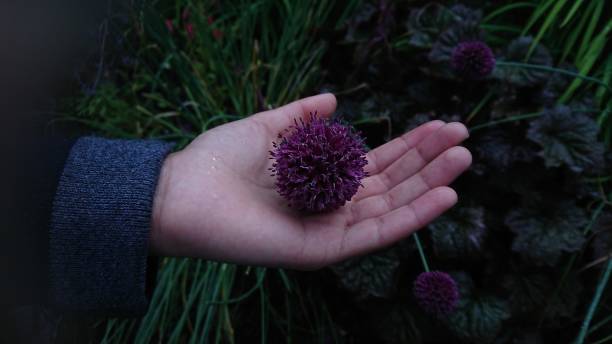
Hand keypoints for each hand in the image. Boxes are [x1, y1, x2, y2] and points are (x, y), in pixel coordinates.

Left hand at [151, 94, 470, 268]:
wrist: (183, 193)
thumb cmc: (218, 160)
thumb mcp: (267, 127)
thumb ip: (302, 115)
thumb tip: (335, 98)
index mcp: (322, 178)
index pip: (378, 162)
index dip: (411, 144)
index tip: (442, 124)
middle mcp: (333, 205)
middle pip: (393, 184)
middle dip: (429, 160)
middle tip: (463, 137)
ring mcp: (331, 228)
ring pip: (393, 207)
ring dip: (431, 185)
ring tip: (463, 159)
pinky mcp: (325, 249)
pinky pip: (376, 233)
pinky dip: (412, 217)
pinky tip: (443, 195)